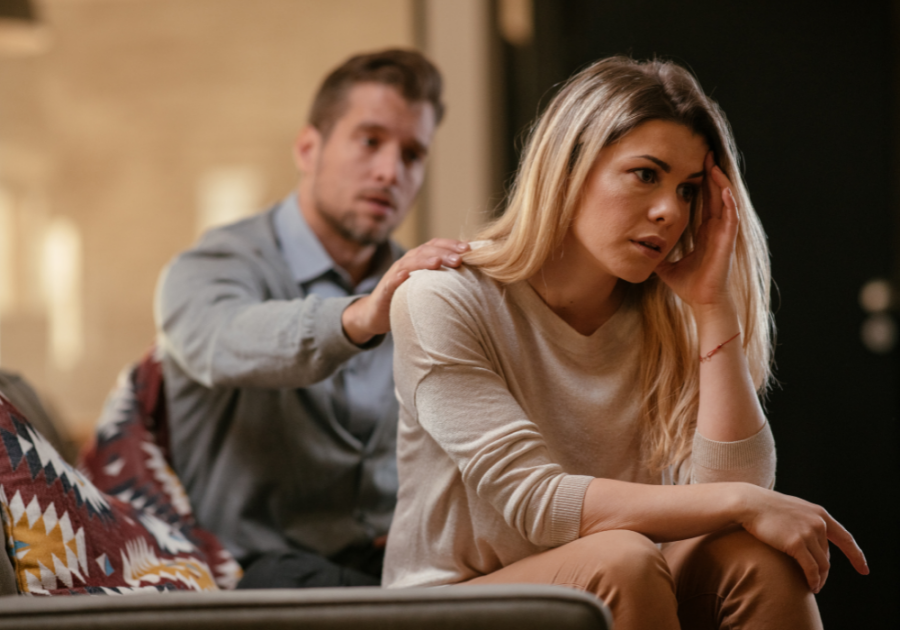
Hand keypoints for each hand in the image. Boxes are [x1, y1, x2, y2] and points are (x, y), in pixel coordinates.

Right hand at [341, 238, 469, 343]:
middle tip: (459, 258)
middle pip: (426, 251)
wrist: (377, 313)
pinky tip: (406, 276)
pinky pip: (392, 281)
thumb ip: (446, 273)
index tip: (470, 248)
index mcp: (420, 259)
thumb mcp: (429, 283)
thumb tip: (472, 263)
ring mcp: (395, 274)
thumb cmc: (410, 297)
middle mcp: (408, 262)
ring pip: (410, 262)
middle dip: (444, 252)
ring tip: (437, 262)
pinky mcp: (385, 289)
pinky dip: (398, 277)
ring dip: (424, 261)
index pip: (437, 245)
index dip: (452, 244)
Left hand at [655, 152, 738, 308]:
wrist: (703, 302)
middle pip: (714, 194)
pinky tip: (723, 189)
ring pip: (724, 201)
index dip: (698, 183)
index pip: (702, 201)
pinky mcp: (727, 241)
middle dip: (710, 174)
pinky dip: (728, 202)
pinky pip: (730, 217)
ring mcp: (723, 234)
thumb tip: (638, 249)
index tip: (690, 165)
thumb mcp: (666, 264)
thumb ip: (656, 254)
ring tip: (713, 163)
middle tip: (704, 152)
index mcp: (703, 232)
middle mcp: (714, 229)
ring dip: (720, 182)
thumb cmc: (689, 285)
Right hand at [739, 486, 868, 592]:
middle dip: (824, 571)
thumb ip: (806, 521)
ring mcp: (808, 532)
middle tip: (818, 582)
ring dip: (820, 579)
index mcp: (819, 514)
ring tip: (814, 587)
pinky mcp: (795, 543)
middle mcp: (818, 523)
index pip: (845, 538)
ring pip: (822, 565)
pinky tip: (810, 586)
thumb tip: (813, 540)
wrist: (748, 502)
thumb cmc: (765, 507)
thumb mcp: (793, 509)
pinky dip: (813, 580)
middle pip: (828, 555)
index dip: (856, 555)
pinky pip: (811, 568)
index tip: (863, 569)